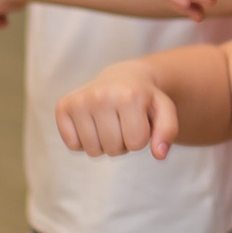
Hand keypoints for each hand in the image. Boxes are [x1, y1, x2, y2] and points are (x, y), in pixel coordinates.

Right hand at [56, 62, 180, 159]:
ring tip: (109, 123)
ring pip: (93, 151)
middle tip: (123, 123)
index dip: (140, 138)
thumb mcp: (164, 109)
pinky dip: (83, 141)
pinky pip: (73, 145)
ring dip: (104, 144)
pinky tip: (92, 124)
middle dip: (122, 143)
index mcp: (128, 95)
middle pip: (113, 149)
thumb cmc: (144, 98)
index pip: (135, 143)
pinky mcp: (63, 106)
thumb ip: (168, 131)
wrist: (123, 77)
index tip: (138, 121)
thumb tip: (159, 154)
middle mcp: (100, 95)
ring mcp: (79, 100)